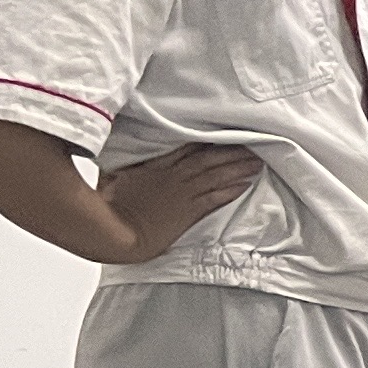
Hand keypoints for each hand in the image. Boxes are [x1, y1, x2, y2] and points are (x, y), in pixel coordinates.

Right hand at [97, 145, 262, 262]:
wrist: (118, 233)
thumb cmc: (110, 205)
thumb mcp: (112, 176)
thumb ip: (123, 163)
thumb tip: (119, 154)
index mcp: (157, 166)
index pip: (188, 148)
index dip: (209, 140)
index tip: (226, 134)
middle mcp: (175, 176)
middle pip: (209, 159)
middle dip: (232, 152)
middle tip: (254, 145)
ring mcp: (184, 194)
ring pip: (217, 176)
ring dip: (239, 168)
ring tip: (257, 162)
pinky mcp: (189, 212)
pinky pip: (216, 198)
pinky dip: (232, 190)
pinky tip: (246, 184)